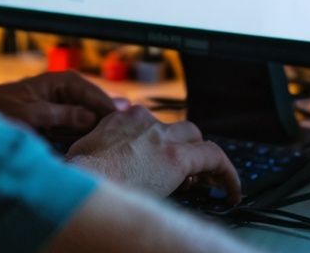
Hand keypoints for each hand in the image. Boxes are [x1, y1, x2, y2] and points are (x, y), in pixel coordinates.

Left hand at [0, 71, 116, 135]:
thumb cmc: (2, 108)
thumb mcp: (32, 113)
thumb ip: (62, 115)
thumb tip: (92, 119)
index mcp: (65, 81)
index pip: (96, 96)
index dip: (110, 112)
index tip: (126, 126)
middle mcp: (70, 91)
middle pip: (98, 108)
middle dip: (109, 122)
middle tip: (127, 138)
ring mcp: (67, 107)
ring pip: (92, 121)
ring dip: (99, 132)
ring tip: (118, 144)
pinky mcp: (62, 122)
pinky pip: (80, 130)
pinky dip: (86, 138)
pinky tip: (97, 147)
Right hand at [65, 106, 241, 204]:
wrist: (81, 183)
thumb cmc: (77, 175)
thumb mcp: (83, 152)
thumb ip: (99, 147)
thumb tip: (101, 160)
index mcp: (120, 119)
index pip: (150, 124)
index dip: (160, 144)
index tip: (159, 162)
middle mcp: (143, 121)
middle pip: (177, 128)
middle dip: (185, 148)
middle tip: (188, 174)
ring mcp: (161, 137)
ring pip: (196, 138)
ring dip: (203, 159)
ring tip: (211, 181)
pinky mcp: (176, 157)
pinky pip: (214, 157)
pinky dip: (227, 173)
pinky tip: (232, 191)